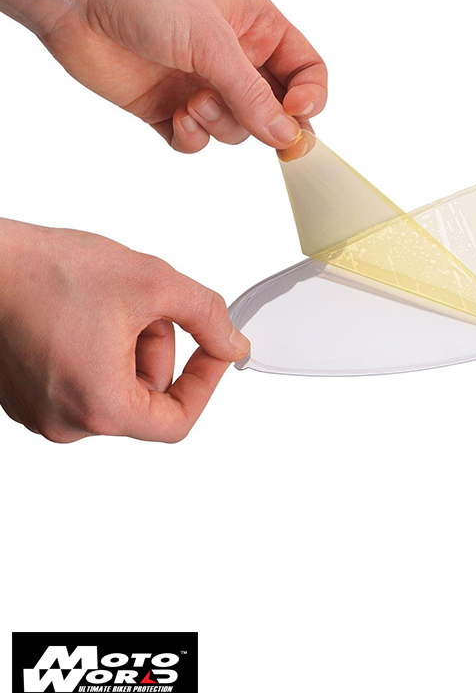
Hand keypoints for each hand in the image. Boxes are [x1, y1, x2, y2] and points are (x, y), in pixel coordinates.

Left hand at [0, 0, 326, 153]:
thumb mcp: (213, 43)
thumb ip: (253, 95)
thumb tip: (286, 136)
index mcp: (257, 29)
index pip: (307, 72)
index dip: (310, 98)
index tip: (295, 115)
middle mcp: (235, 60)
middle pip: (275, 110)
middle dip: (264, 122)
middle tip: (260, 130)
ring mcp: (203, 86)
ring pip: (237, 131)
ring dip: (220, 124)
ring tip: (194, 102)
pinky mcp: (171, 109)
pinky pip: (199, 142)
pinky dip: (193, 137)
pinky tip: (177, 117)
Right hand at [0, 219, 249, 442]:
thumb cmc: (47, 270)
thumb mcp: (153, 283)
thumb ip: (208, 317)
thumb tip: (233, 343)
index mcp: (99, 408)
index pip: (178, 421)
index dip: (205, 384)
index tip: (213, 352)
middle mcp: (65, 422)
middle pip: (147, 396)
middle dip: (157, 346)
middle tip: (143, 305)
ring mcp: (40, 411)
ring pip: (117, 385)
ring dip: (129, 344)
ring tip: (106, 304)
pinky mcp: (25, 395)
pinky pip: (84, 380)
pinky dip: (98, 349)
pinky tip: (81, 314)